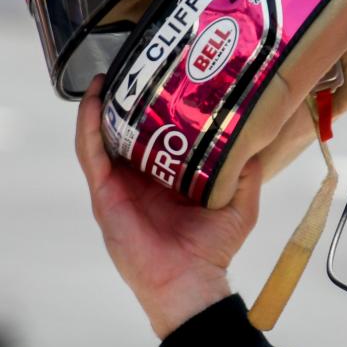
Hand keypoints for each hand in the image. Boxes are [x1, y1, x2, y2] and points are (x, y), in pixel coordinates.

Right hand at [75, 77, 262, 338]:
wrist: (191, 280)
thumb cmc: (213, 248)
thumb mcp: (240, 203)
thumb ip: (246, 172)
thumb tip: (257, 138)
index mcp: (168, 177)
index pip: (157, 134)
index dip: (157, 107)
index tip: (165, 78)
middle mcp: (142, 177)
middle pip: (127, 130)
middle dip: (127, 100)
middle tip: (135, 66)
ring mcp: (120, 185)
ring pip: (103, 137)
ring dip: (102, 107)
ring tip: (108, 76)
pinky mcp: (106, 195)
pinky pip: (92, 155)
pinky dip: (89, 128)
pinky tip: (94, 105)